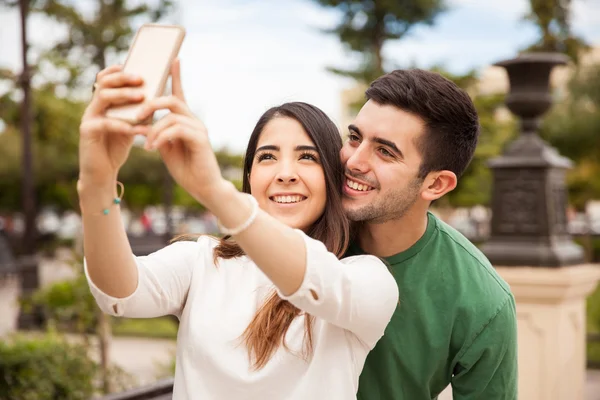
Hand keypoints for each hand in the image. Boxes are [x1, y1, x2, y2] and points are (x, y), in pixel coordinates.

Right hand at [79, 65, 147, 183]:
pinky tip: (135, 127)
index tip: (138, 67)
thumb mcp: (131, 125)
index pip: (107, 78)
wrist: (103, 170)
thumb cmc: (118, 145)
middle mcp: (94, 106)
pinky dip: (121, 124)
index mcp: (103, 102)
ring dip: (123, 96)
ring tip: (141, 97)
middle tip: (141, 79)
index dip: (119, 70)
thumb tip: (158, 94)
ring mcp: (88, 117)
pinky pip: (104, 123)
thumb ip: (139, 111)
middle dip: (123, 79)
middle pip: (105, 83)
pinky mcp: (86, 132)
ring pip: (103, 97)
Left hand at [137, 59, 227, 207]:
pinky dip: (160, 137)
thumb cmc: (185, 168)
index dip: (176, 76)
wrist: (203, 187)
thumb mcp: (165, 147)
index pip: (179, 93)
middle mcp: (193, 120)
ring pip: (171, 116)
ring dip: (153, 128)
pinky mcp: (200, 139)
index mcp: (185, 120)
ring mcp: (198, 129)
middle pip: (171, 100)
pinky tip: (152, 148)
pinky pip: (176, 129)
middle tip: (135, 116)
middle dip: (150, 104)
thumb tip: (141, 123)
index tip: (172, 59)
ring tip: (145, 142)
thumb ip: (156, 132)